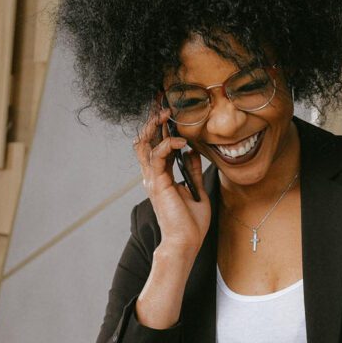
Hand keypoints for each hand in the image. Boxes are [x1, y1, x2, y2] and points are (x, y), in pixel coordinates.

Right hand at [134, 107, 210, 257]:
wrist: (185, 242)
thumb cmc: (191, 223)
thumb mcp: (196, 190)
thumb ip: (192, 170)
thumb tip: (192, 151)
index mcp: (160, 177)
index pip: (155, 145)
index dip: (159, 126)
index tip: (167, 108)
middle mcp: (152, 176)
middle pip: (145, 139)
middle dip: (152, 118)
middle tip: (161, 100)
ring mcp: (152, 179)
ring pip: (145, 143)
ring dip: (156, 125)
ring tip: (167, 112)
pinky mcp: (157, 182)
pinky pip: (158, 155)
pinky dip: (168, 143)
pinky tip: (182, 140)